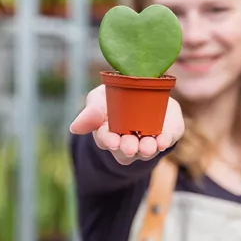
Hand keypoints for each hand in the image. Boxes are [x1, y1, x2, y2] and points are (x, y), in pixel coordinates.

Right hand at [69, 85, 184, 164]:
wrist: (144, 89)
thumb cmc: (116, 97)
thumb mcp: (99, 99)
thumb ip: (91, 111)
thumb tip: (74, 128)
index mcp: (108, 134)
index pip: (105, 140)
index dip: (107, 140)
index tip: (110, 140)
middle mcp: (127, 143)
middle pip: (125, 152)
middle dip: (127, 148)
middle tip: (128, 146)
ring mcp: (147, 142)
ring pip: (146, 151)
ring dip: (146, 149)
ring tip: (148, 146)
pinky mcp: (166, 135)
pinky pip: (166, 141)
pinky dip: (165, 141)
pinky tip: (163, 140)